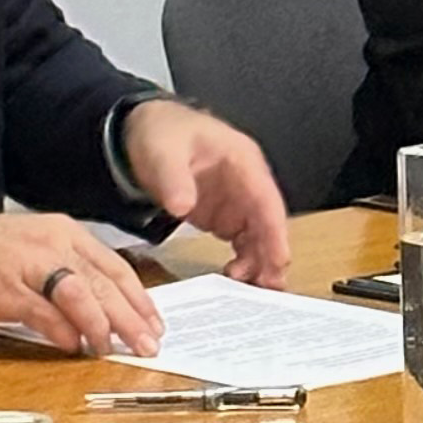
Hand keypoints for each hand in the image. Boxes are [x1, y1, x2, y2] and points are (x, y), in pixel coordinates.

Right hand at [0, 210, 164, 356]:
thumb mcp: (38, 248)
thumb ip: (72, 273)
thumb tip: (105, 309)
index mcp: (66, 233)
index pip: (114, 267)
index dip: (139, 298)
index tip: (154, 323)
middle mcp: (53, 245)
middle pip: (105, 284)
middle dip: (131, 318)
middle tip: (148, 345)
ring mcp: (30, 266)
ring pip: (81, 296)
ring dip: (101, 327)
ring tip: (112, 349)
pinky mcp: (8, 290)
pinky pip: (45, 314)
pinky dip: (63, 333)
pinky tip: (74, 348)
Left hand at [116, 96, 291, 285]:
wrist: (144, 132)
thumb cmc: (162, 133)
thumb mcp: (163, 151)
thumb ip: (173, 178)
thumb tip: (182, 205)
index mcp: (242, 160)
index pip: (266, 199)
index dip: (275, 231)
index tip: (278, 259)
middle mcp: (247, 183)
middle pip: (268, 222)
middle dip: (272, 254)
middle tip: (269, 286)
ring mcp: (238, 201)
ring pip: (259, 236)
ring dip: (259, 262)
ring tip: (253, 289)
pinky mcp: (225, 216)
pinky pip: (242, 242)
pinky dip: (244, 261)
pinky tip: (237, 278)